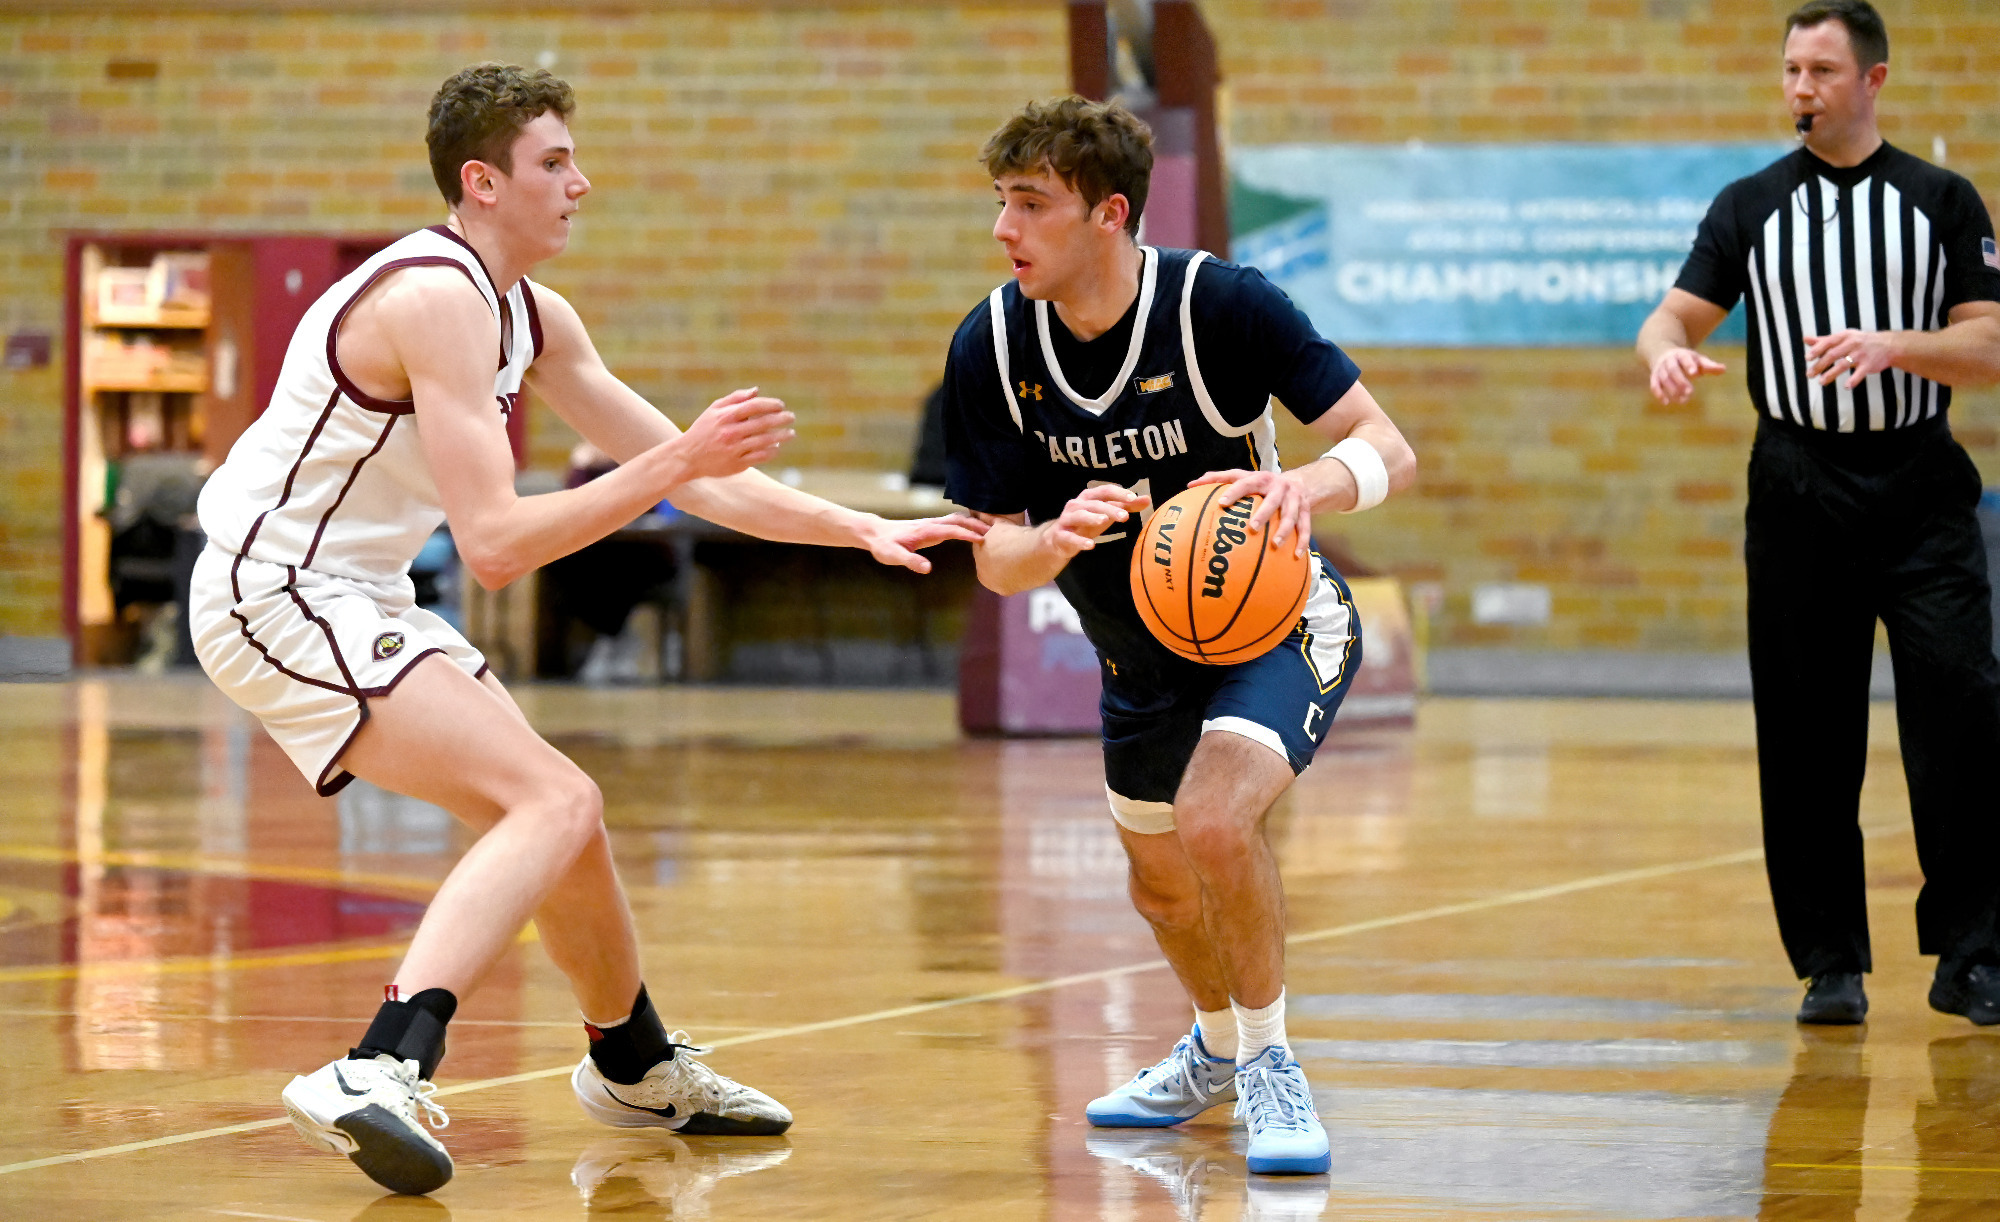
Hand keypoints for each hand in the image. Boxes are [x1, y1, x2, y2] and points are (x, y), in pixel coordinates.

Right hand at [674, 388, 794, 479]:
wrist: (687, 457)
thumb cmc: (703, 430)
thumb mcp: (714, 410)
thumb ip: (735, 399)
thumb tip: (757, 390)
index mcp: (726, 416)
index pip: (754, 406)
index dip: (771, 404)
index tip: (781, 405)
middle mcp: (731, 432)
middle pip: (763, 423)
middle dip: (781, 419)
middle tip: (791, 417)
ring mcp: (734, 449)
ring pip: (765, 441)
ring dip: (781, 436)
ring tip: (791, 433)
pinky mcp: (737, 464)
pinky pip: (760, 456)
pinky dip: (772, 451)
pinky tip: (777, 447)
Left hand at [859, 513, 989, 573]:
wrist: (875, 534)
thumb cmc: (883, 546)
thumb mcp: (894, 556)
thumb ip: (911, 561)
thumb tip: (928, 569)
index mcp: (926, 530)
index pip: (952, 530)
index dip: (968, 534)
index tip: (984, 539)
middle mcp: (931, 524)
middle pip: (959, 521)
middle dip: (978, 525)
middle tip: (997, 532)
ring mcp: (931, 524)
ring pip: (957, 519)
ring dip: (973, 522)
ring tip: (991, 529)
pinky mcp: (930, 526)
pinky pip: (952, 522)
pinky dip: (966, 523)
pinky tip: (973, 529)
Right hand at [1041, 484, 1149, 561]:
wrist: (1059, 540)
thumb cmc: (1087, 523)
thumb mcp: (1107, 513)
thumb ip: (1126, 506)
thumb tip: (1147, 499)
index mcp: (1088, 497)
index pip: (1105, 491)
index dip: (1118, 493)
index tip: (1133, 498)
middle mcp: (1076, 505)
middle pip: (1094, 504)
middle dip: (1109, 509)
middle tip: (1124, 516)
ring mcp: (1067, 520)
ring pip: (1079, 516)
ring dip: (1092, 518)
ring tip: (1104, 521)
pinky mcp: (1061, 536)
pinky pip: (1070, 537)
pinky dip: (1080, 541)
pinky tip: (1091, 545)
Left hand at [1188, 468, 1313, 556]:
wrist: (1301, 482)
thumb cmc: (1262, 484)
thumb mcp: (1244, 477)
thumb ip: (1219, 479)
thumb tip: (1190, 484)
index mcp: (1261, 479)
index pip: (1246, 482)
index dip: (1234, 491)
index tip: (1222, 503)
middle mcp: (1279, 488)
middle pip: (1272, 501)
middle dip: (1263, 514)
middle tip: (1252, 528)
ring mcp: (1294, 500)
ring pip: (1291, 516)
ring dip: (1285, 530)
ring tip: (1276, 545)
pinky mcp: (1306, 511)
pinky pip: (1306, 527)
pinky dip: (1302, 542)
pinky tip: (1296, 556)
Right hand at [1648, 347, 1727, 403]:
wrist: (1663, 353)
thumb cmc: (1686, 360)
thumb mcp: (1698, 360)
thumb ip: (1709, 365)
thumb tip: (1723, 369)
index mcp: (1681, 354)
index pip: (1685, 359)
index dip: (1689, 365)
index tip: (1695, 374)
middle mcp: (1669, 361)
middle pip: (1673, 370)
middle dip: (1680, 381)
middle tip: (1690, 392)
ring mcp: (1660, 369)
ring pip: (1664, 379)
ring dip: (1672, 390)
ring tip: (1683, 400)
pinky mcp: (1654, 377)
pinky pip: (1654, 385)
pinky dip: (1659, 394)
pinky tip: (1666, 402)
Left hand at [1804, 329, 1897, 387]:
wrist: (1889, 345)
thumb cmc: (1861, 341)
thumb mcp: (1844, 337)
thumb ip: (1824, 340)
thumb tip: (1805, 339)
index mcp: (1845, 336)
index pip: (1828, 342)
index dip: (1817, 350)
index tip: (1807, 358)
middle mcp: (1853, 343)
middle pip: (1833, 354)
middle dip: (1820, 365)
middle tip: (1809, 374)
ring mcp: (1862, 354)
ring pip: (1844, 364)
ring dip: (1832, 373)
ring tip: (1821, 382)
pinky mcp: (1870, 364)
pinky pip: (1860, 373)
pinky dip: (1854, 380)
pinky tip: (1846, 386)